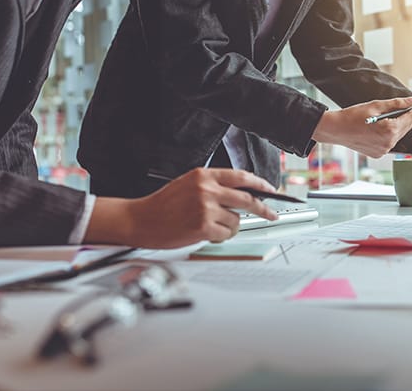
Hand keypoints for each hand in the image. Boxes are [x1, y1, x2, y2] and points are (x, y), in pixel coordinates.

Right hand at [85, 168, 278, 247]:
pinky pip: (226, 233)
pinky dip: (220, 236)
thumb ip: (214, 185)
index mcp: (204, 175)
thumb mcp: (188, 184)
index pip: (242, 177)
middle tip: (271, 214)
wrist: (140, 220)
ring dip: (230, 226)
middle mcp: (206, 189)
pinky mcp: (203, 226)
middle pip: (248, 198)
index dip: (261, 184)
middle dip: (264, 208)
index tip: (271, 190)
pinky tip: (206, 232)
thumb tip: (243, 193)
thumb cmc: (163, 205)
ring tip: (211, 225)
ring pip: (237, 220)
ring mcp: (205, 207)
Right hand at [312, 97, 411, 157]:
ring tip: (390, 116)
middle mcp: (388, 142)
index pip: (410, 118)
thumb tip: (411, 101)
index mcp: (389, 130)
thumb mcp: (376, 105)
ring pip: (398, 135)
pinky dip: (390, 134)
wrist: (336, 130)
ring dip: (399, 126)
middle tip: (411, 106)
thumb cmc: (352, 116)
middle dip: (409, 116)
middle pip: (406, 127)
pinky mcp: (378, 154)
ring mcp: (383, 150)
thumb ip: (396, 104)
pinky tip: (381, 127)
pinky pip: (390, 142)